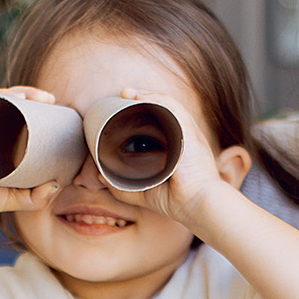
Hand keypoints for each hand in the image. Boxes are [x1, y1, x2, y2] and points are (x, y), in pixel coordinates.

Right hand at [0, 86, 62, 224]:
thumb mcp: (19, 198)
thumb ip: (39, 197)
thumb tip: (58, 184)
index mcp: (1, 138)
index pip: (19, 114)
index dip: (37, 106)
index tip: (54, 106)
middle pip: (11, 103)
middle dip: (31, 95)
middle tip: (49, 99)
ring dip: (17, 92)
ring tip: (35, 96)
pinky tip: (13, 96)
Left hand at [101, 88, 248, 232]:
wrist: (197, 204)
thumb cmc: (177, 201)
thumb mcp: (145, 192)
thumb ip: (123, 186)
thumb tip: (101, 175)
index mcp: (178, 147)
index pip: (162, 120)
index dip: (145, 110)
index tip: (125, 106)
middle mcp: (184, 136)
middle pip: (164, 108)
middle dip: (144, 97)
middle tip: (123, 94)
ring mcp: (188, 133)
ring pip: (168, 104)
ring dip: (147, 95)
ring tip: (127, 93)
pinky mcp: (190, 133)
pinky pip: (174, 108)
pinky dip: (157, 99)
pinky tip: (141, 97)